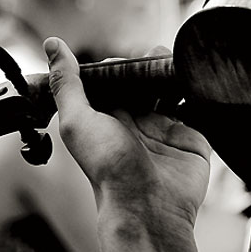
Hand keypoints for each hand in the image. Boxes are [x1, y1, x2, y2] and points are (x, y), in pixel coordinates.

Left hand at [44, 37, 210, 224]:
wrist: (149, 207)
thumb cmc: (108, 168)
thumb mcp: (77, 121)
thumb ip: (67, 83)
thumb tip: (53, 44)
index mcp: (105, 118)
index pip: (112, 79)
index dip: (118, 65)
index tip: (123, 63)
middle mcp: (134, 123)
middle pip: (143, 81)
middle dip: (149, 65)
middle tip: (156, 57)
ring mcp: (164, 129)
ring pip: (170, 89)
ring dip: (173, 73)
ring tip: (175, 64)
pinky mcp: (191, 137)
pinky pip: (196, 107)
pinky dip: (197, 92)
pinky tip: (196, 80)